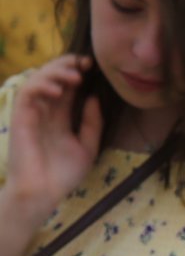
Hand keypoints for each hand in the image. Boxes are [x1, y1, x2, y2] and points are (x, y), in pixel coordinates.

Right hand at [4, 55, 102, 213]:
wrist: (43, 193)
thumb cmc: (63, 174)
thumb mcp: (87, 146)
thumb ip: (92, 122)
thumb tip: (93, 97)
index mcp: (60, 117)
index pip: (66, 86)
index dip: (77, 71)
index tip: (94, 65)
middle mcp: (45, 112)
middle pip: (50, 77)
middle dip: (66, 64)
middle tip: (85, 62)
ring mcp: (32, 114)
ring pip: (36, 79)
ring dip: (55, 71)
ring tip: (75, 75)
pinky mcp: (20, 118)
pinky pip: (27, 93)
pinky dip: (41, 84)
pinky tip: (59, 89)